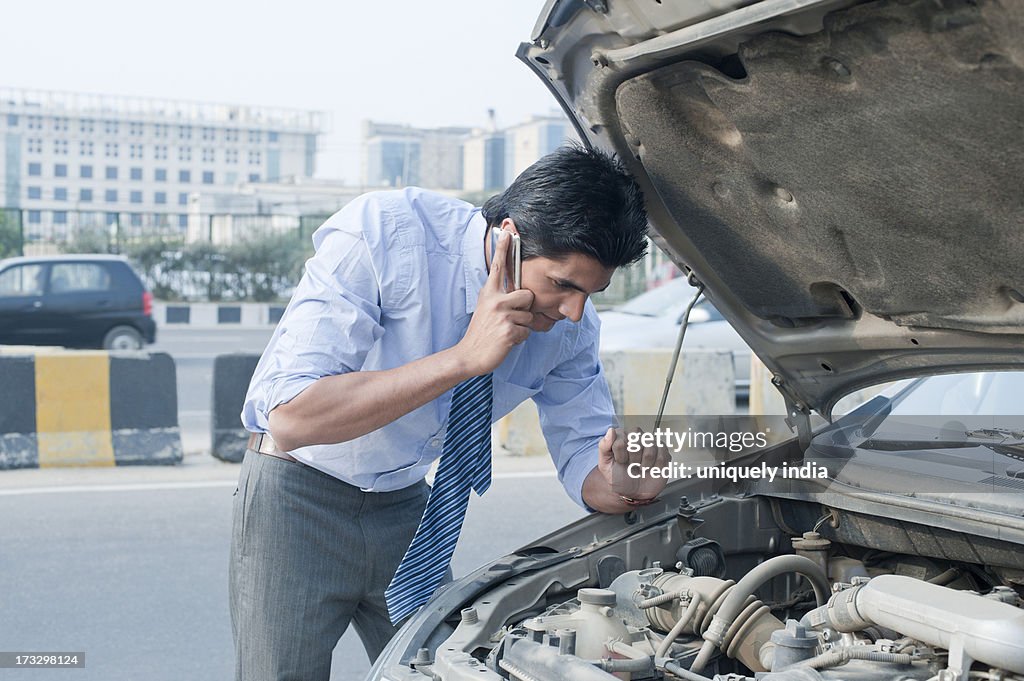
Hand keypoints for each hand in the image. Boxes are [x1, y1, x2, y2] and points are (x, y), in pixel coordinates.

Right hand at [456, 230, 534, 374]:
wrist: (469, 354)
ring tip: (505, 331)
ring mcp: (502, 315)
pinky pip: (527, 332)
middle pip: (528, 295)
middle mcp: (495, 301)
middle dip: (525, 309)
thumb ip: (499, 298)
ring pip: (529, 317)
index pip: (497, 267)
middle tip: (510, 318)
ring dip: (521, 327)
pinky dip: (519, 339)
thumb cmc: (481, 332)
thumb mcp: (486, 309)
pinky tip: (505, 341)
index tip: (507, 233)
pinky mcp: (509, 330)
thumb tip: (519, 293)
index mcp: (488, 293)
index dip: (503, 249)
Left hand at [597, 427, 670, 501]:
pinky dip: (656, 466)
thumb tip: (611, 430)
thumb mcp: (605, 466)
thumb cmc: (619, 478)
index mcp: (620, 436)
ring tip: (641, 468)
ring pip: (650, 446)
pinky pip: (662, 453)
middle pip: (636, 439)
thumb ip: (604, 447)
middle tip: (631, 466)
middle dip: (633, 458)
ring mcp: (651, 442)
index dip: (620, 454)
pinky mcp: (663, 451)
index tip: (620, 462)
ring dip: (644, 463)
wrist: (634, 493)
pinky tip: (651, 469)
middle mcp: (636, 436)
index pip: (620, 438)